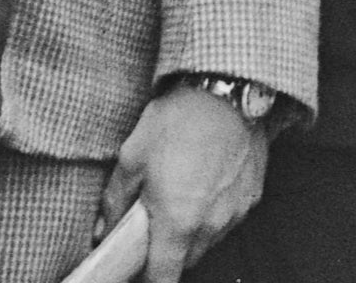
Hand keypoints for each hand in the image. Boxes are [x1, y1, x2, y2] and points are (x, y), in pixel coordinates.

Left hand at [107, 83, 271, 281]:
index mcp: (177, 222)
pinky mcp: (251, 197)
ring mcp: (234, 214)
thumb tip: (104, 228)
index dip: (148, 281)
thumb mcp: (133, 155)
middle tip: (152, 222)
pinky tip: (202, 182)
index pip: (163, 278)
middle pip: (186, 261)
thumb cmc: (180, 119)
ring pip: (208, 240)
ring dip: (191, 231)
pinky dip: (213, 212)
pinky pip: (227, 219)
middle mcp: (211, 226)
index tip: (136, 273)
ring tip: (179, 193)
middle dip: (167, 251)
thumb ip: (117, 199)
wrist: (229, 91)